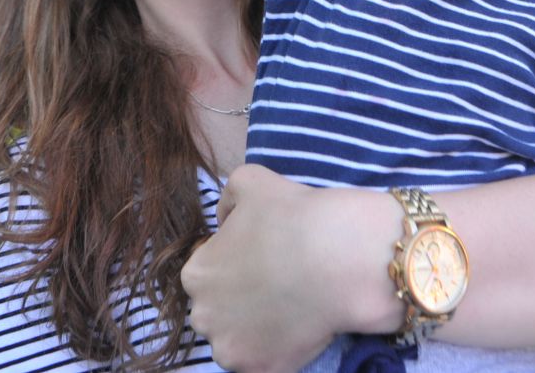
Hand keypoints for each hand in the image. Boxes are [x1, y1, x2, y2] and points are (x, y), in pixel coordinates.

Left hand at [181, 165, 394, 372]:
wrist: (339, 259)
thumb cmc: (293, 216)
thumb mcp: (250, 181)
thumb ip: (227, 198)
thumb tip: (224, 221)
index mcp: (195, 275)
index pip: (208, 274)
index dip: (236, 266)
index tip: (262, 260)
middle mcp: (203, 318)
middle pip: (218, 311)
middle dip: (239, 302)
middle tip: (277, 285)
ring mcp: (230, 350)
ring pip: (237, 341)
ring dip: (255, 330)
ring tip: (289, 309)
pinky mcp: (261, 371)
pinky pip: (264, 362)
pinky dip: (278, 351)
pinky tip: (298, 328)